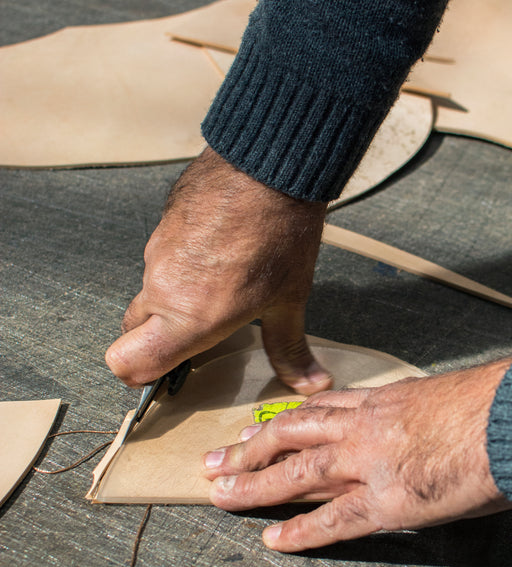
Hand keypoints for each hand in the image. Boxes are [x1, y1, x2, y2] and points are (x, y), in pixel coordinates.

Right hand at [105, 147, 331, 392]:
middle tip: (190, 341)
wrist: (270, 164)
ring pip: (148, 295)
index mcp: (189, 319)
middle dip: (153, 342)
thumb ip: (289, 349)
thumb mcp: (288, 301)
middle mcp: (163, 289)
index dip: (137, 377)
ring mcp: (156, 254)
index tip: (162, 377)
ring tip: (213, 292)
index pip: (127, 363)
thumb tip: (310, 384)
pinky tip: (213, 257)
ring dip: (170, 303)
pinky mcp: (161, 227)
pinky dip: (178, 268)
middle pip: (130, 333)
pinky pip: (158, 261)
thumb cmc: (280, 234)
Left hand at [202, 359, 511, 550]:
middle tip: (216, 462)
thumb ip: (418, 414)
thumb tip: (416, 430)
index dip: (279, 423)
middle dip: (248, 449)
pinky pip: (333, 520)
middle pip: (290, 434)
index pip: (316, 411)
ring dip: (255, 486)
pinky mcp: (387, 500)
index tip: (254, 429)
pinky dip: (301, 533)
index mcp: (381, 402)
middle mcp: (364, 427)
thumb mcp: (443, 398)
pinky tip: (274, 542)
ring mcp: (369, 463)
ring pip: (296, 472)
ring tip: (222, 498)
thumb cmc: (492, 404)